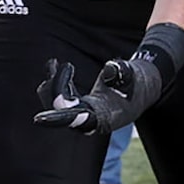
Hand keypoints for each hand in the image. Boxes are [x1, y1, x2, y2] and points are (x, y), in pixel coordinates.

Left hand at [34, 23, 183, 135]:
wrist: (145, 85)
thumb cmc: (140, 81)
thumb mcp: (134, 74)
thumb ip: (123, 73)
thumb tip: (110, 68)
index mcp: (103, 118)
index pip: (76, 120)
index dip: (58, 119)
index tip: (38, 119)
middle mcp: (90, 120)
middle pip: (61, 110)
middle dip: (54, 87)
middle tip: (55, 64)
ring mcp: (83, 114)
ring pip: (57, 104)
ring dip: (52, 84)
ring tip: (53, 63)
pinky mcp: (80, 105)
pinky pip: (60, 97)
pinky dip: (56, 82)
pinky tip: (57, 66)